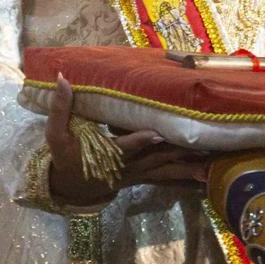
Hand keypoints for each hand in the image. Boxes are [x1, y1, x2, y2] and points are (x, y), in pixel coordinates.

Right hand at [45, 75, 205, 201]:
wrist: (69, 186)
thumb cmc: (63, 156)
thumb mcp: (55, 134)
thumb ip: (61, 107)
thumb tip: (63, 77)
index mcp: (105, 154)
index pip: (124, 147)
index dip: (139, 141)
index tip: (157, 133)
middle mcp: (125, 166)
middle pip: (154, 160)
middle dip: (176, 153)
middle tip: (201, 147)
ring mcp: (136, 174)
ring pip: (163, 170)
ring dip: (186, 167)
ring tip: (209, 165)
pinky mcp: (142, 177)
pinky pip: (165, 177)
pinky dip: (184, 177)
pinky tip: (204, 176)